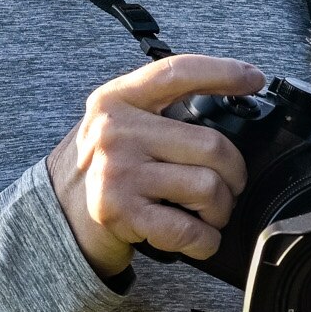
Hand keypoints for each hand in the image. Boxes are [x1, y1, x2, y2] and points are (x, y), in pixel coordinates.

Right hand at [44, 54, 264, 275]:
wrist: (57, 215)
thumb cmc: (102, 168)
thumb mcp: (118, 123)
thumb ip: (159, 110)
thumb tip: (229, 103)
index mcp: (118, 99)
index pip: (177, 73)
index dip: (222, 71)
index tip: (253, 79)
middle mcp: (115, 131)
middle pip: (211, 145)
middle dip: (234, 173)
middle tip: (228, 185)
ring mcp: (117, 173)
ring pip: (207, 188)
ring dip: (220, 210)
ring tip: (207, 213)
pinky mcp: (121, 213)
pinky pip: (189, 229)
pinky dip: (205, 240)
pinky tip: (199, 237)